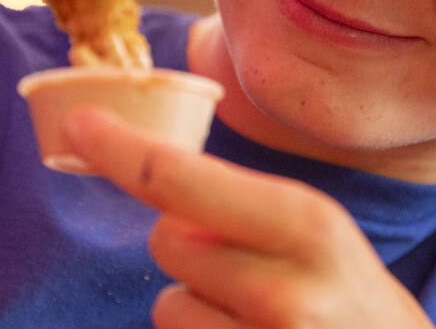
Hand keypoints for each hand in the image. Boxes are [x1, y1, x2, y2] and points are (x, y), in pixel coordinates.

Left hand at [64, 108, 434, 328]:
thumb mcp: (323, 239)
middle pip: (167, 240)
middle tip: (251, 268)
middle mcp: (283, 287)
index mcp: (306, 224)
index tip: (81, 126)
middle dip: (191, 246)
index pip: (184, 181)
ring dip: (199, 307)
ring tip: (261, 319)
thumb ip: (247, 211)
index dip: (122, 150)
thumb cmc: (354, 304)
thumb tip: (162, 193)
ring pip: (169, 305)